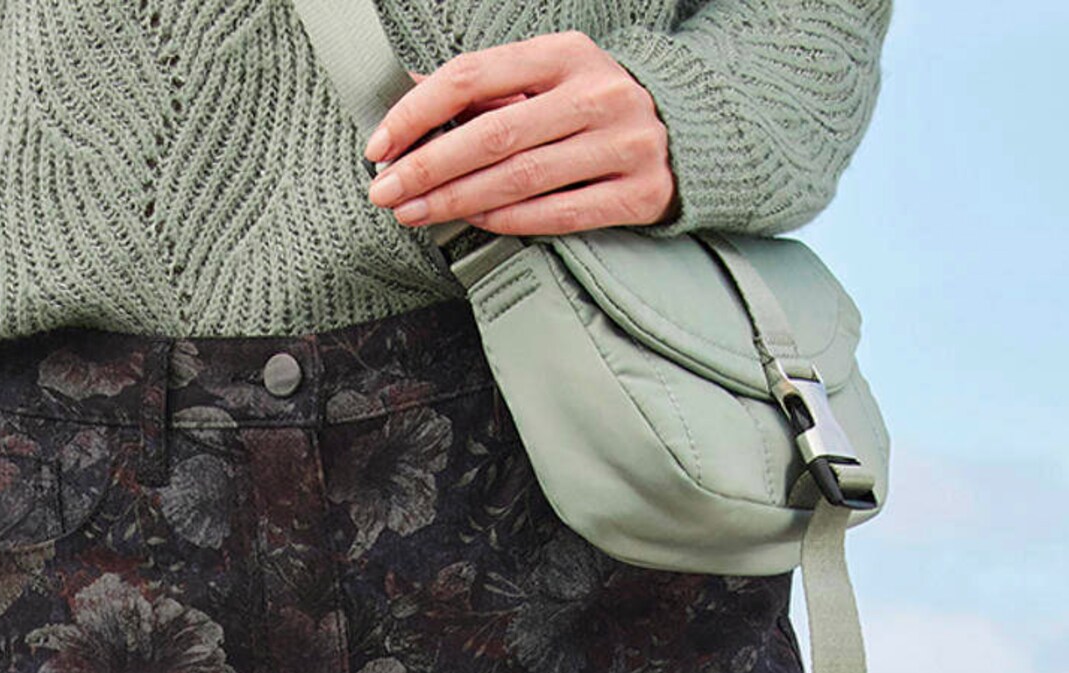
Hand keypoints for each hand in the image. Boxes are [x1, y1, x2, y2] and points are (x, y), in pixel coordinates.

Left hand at [366, 30, 678, 237]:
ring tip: (416, 213)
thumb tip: (413, 93)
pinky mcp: (638, 193)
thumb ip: (488, 85)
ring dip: (457, 201)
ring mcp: (622, 144)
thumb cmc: (597, 107)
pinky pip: (559, 214)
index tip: (381, 144)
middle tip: (387, 192)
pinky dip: (508, 221)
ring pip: (521, 179)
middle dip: (429, 167)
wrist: (686, 133)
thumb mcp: (549, 77)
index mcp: (566, 54)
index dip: (420, 112)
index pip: (474, 76)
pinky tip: (472, 222)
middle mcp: (597, 94)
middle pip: (493, 135)